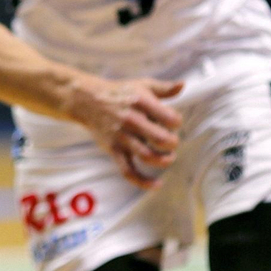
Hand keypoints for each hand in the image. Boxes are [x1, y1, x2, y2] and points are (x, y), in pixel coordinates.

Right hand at [67, 76, 184, 188]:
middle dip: (172, 143)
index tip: (173, 123)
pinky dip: (143, 181)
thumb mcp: (141, 85)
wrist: (87, 100)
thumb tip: (183, 85)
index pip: (171, 119)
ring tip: (168, 157)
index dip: (177, 123)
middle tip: (170, 142)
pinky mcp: (113, 150)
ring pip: (147, 156)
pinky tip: (157, 185)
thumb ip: (164, 88)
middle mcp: (131, 120)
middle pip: (161, 139)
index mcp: (141, 103)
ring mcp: (121, 137)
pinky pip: (128, 171)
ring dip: (164, 160)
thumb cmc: (118, 93)